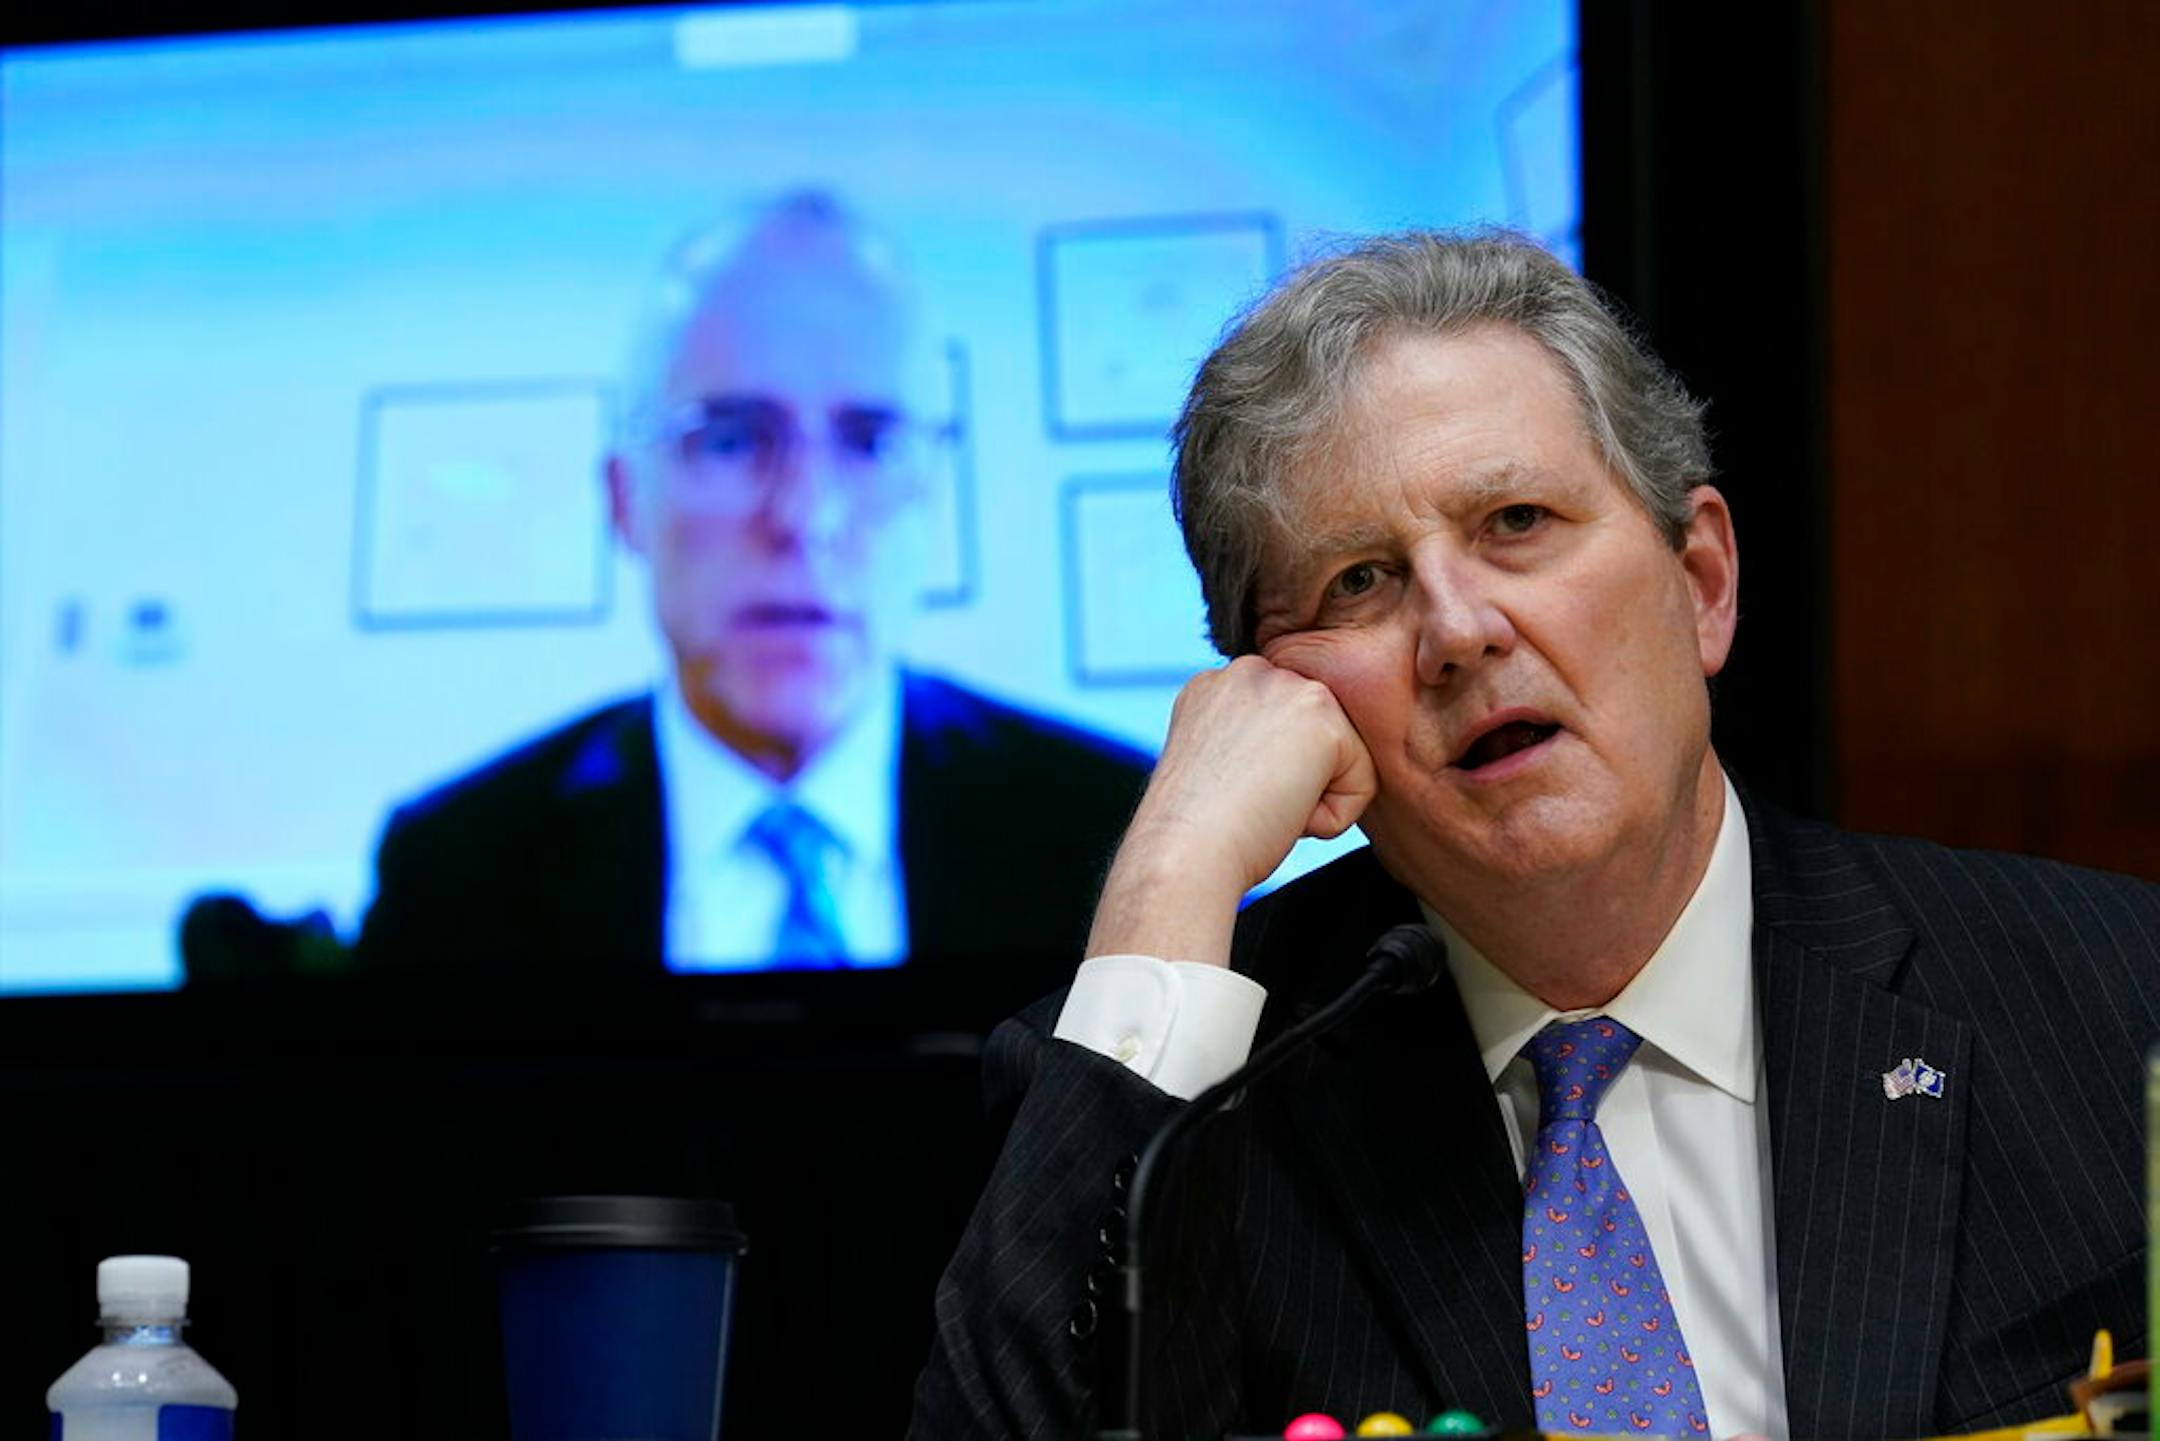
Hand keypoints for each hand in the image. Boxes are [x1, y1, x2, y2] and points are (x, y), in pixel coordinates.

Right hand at [1086, 655, 1376, 967]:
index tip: (1229, 800)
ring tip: (1262, 806)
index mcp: (1215, 686)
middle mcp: (1248, 671)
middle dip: (1293, 784)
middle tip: (1246, 804)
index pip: (1282, 733)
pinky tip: (1285, 813)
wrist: (1184, 852)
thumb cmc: (1194, 835)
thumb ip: (1249, 747)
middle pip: (1315, 741)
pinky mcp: (1321, 712)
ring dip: (1311, 799)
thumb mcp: (1215, 771)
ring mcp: (1285, 685)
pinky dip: (1331, 817)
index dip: (1268, 781)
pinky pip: (1361, 783)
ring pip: (1340, 759)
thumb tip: (1292, 761)